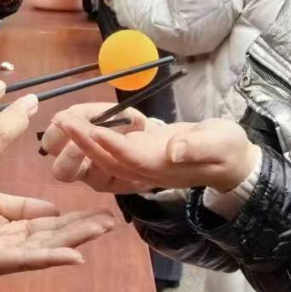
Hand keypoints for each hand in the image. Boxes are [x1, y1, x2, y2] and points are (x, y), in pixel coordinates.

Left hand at [0, 191, 115, 276]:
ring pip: (46, 247)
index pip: (47, 222)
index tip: (102, 211)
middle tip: (111, 222)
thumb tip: (54, 207)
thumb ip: (20, 205)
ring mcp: (1, 254)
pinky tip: (75, 257)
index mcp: (7, 227)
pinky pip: (27, 260)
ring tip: (102, 231)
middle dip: (82, 229)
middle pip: (52, 236)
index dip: (74, 218)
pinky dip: (52, 259)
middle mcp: (7, 243)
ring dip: (76, 240)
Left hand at [56, 112, 261, 194]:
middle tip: (62, 120)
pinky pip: (107, 152)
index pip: (131, 157)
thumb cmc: (226, 150)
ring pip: (102, 159)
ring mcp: (139, 166)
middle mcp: (145, 171)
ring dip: (80, 142)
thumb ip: (196, 146)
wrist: (228, 162)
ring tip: (61, 121)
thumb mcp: (219, 143)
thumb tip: (174, 150)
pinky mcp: (137, 157)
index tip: (90, 128)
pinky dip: (89, 140)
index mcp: (162, 167)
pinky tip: (75, 125)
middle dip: (83, 142)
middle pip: (108, 160)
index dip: (110, 144)